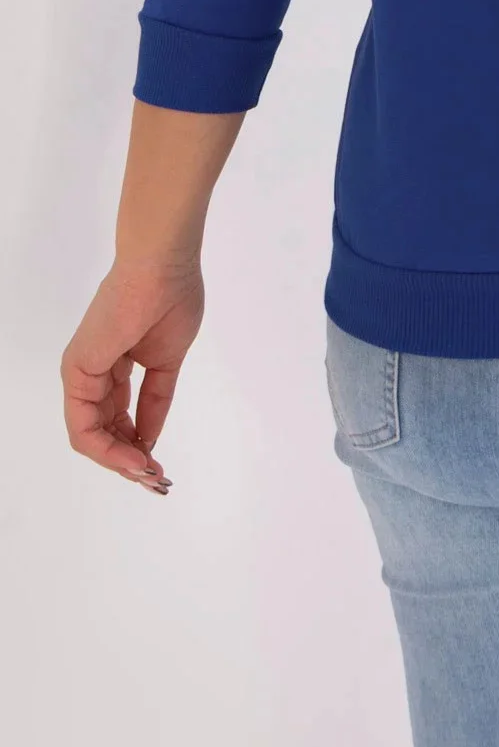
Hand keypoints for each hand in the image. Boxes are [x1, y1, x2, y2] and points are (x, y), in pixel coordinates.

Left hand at [60, 259, 203, 493]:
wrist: (163, 266)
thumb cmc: (171, 299)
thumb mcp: (167, 362)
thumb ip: (156, 400)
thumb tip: (150, 439)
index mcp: (113, 365)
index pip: (117, 418)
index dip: (139, 445)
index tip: (160, 467)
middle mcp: (91, 372)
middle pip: (102, 432)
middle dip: (129, 461)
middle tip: (158, 480)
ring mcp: (81, 372)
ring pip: (90, 436)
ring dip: (119, 461)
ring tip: (149, 474)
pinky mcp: (78, 371)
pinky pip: (84, 426)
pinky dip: (108, 449)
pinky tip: (136, 457)